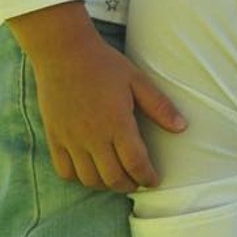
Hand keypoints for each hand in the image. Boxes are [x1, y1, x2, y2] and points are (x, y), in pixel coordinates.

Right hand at [9, 1, 184, 190]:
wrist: (62, 51)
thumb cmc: (104, 64)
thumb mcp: (137, 80)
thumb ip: (159, 106)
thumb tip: (182, 128)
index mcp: (117, 123)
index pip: (136, 163)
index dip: (148, 177)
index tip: (154, 180)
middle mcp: (93, 136)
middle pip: (113, 178)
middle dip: (129, 185)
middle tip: (137, 181)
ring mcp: (71, 139)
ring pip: (88, 179)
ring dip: (106, 184)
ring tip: (116, 178)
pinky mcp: (54, 137)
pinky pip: (64, 170)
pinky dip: (78, 178)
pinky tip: (90, 171)